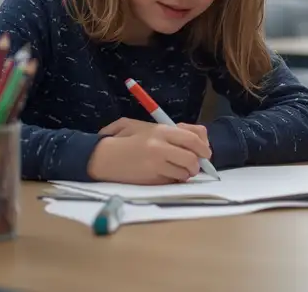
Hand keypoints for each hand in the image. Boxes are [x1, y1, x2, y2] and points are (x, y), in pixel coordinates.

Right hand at [88, 121, 211, 184]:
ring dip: (185, 174)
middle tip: (196, 166)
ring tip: (178, 171)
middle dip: (198, 164)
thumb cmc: (122, 140)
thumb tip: (198, 138)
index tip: (205, 153)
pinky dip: (173, 180)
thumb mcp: (144, 126)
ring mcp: (156, 164)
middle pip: (192, 158)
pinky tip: (164, 176)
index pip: (193, 138)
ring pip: (184, 173)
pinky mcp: (151, 179)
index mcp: (161, 130)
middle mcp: (161, 147)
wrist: (101, 157)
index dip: (204, 147)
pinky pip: (172, 181)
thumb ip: (171, 130)